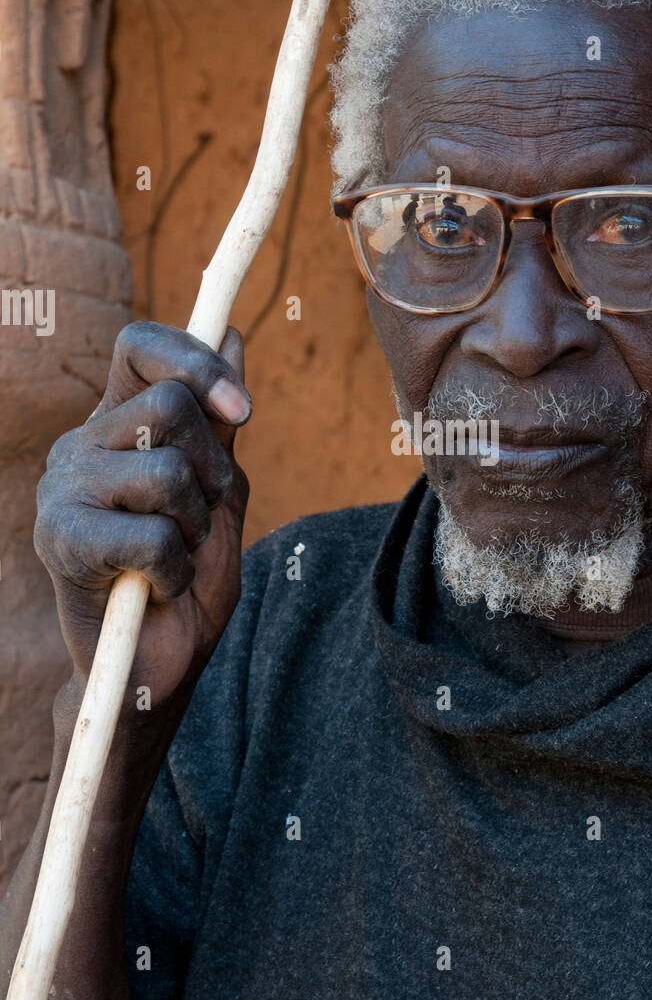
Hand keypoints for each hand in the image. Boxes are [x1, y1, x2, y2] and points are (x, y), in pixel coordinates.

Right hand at [35, 321, 250, 733]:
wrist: (158, 665)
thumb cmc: (189, 578)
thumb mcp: (219, 494)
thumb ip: (220, 424)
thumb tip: (229, 334)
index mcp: (114, 423)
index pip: (138, 345)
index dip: (194, 360)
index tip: (243, 411)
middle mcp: (79, 446)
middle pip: (168, 405)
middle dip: (211, 469)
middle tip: (199, 518)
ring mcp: (62, 491)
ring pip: (167, 471)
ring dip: (196, 526)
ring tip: (175, 555)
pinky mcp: (60, 542)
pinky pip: (154, 535)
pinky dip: (177, 570)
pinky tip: (157, 587)